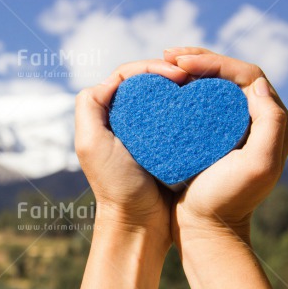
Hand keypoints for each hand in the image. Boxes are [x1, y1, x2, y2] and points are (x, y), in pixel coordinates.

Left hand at [76, 60, 187, 288]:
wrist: (139, 220)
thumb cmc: (115, 183)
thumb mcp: (91, 144)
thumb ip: (90, 106)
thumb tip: (111, 80)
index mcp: (105, 113)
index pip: (127, 76)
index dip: (151, 68)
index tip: (177, 73)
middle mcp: (123, 118)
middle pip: (145, 82)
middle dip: (167, 72)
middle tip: (190, 76)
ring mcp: (144, 130)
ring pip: (161, 96)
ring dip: (178, 87)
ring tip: (197, 86)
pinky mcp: (164, 143)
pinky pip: (174, 117)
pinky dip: (184, 107)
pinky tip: (198, 106)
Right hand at [164, 47, 287, 288]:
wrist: (206, 225)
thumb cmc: (227, 199)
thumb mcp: (257, 165)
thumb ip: (270, 122)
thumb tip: (255, 84)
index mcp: (270, 121)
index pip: (246, 75)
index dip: (215, 61)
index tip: (182, 62)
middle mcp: (253, 118)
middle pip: (229, 74)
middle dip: (200, 57)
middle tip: (170, 53)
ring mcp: (230, 125)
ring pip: (213, 83)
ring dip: (191, 66)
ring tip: (166, 61)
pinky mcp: (210, 133)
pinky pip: (199, 99)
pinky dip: (183, 85)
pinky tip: (166, 84)